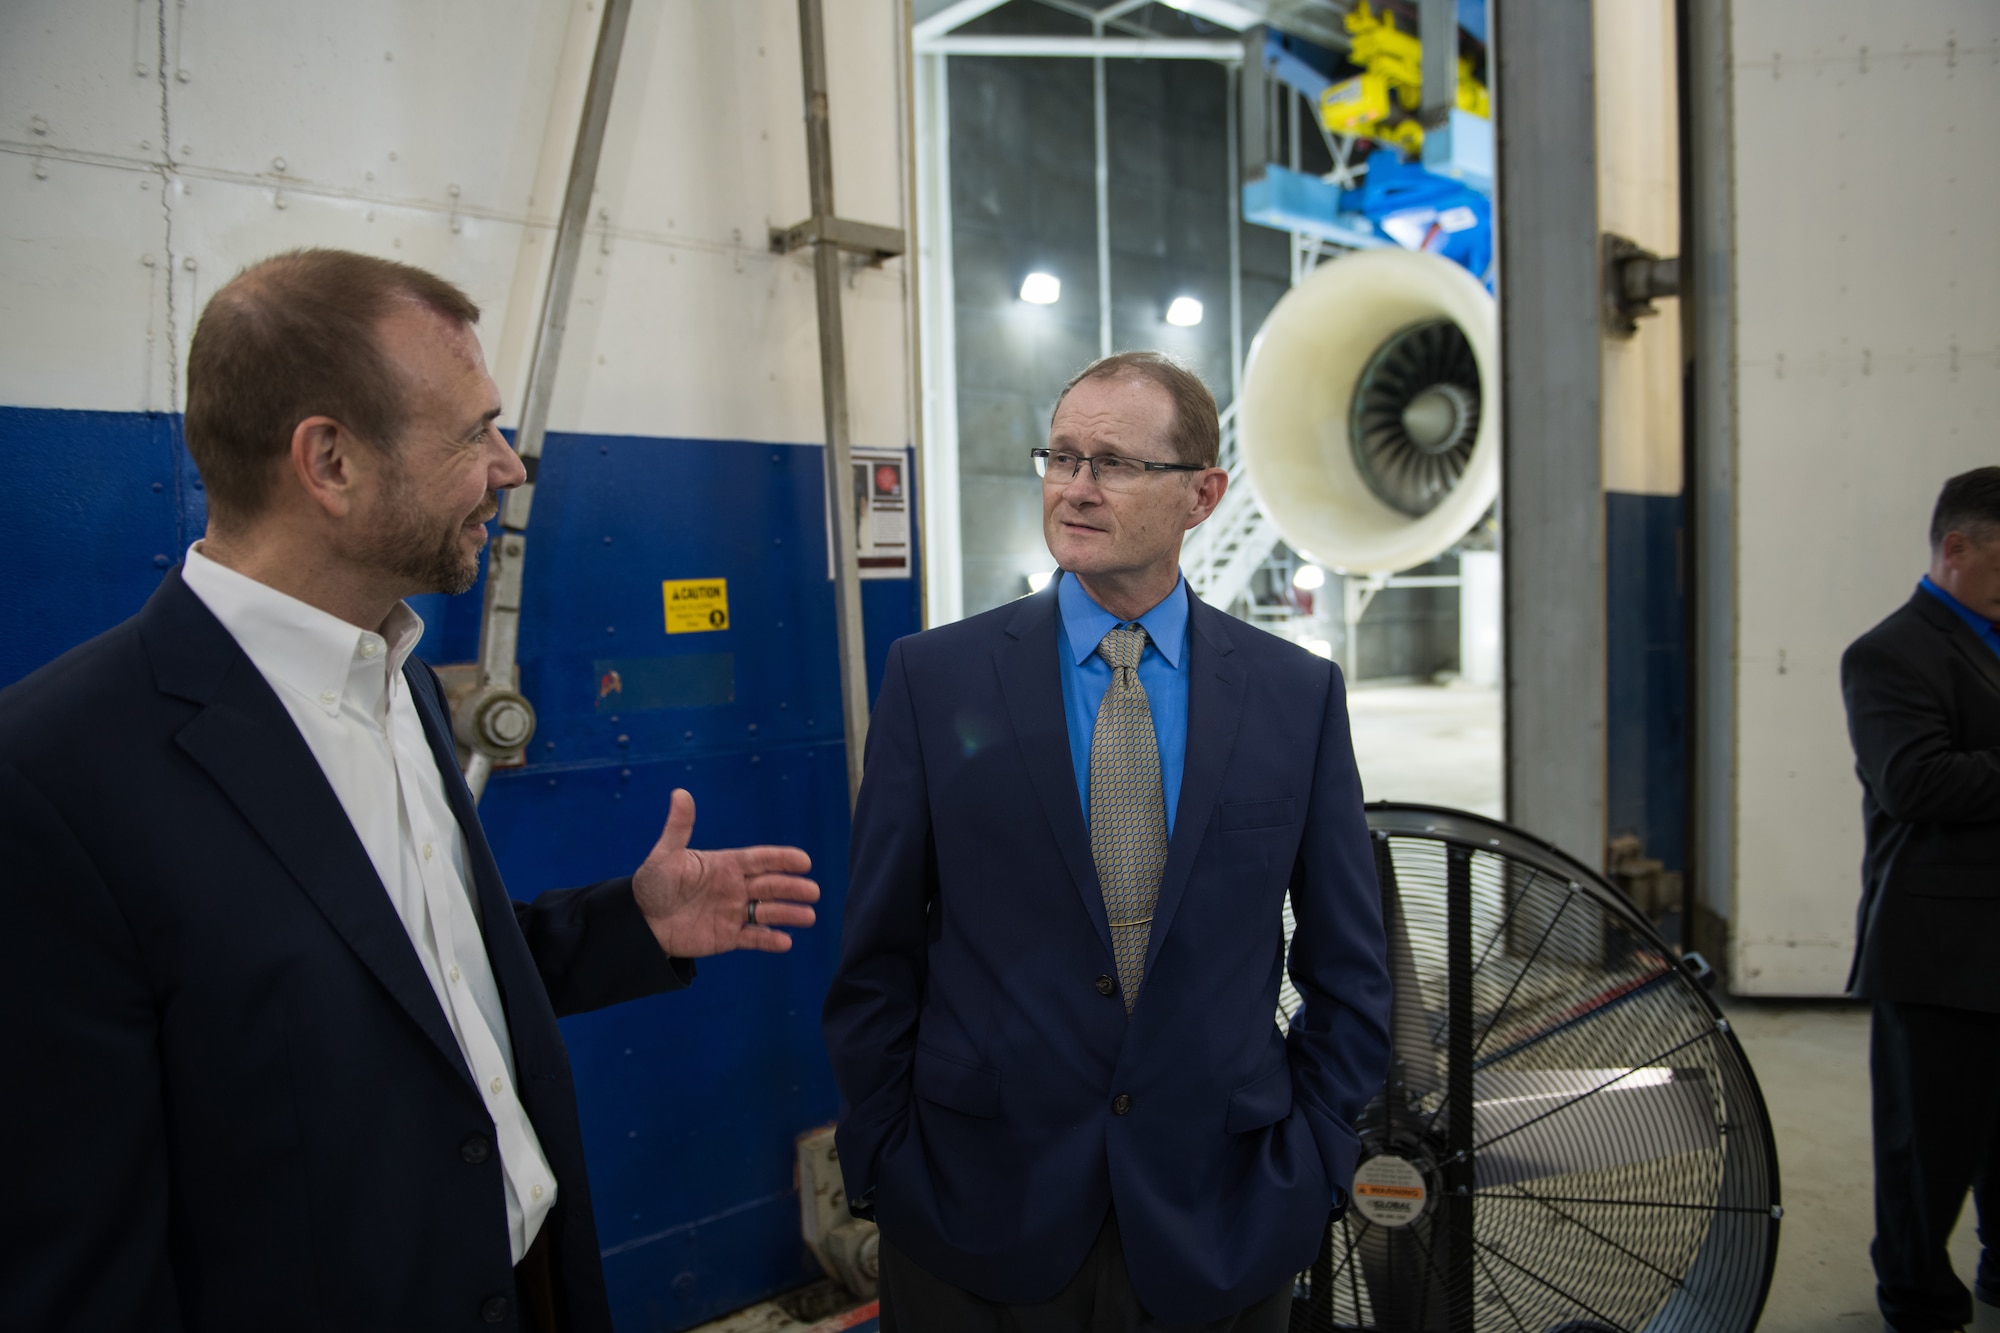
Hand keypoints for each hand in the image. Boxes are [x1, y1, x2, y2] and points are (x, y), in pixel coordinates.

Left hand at [631, 789, 817, 955]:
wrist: (640, 921)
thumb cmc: (652, 883)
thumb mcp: (666, 855)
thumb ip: (679, 827)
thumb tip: (680, 792)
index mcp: (726, 865)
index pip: (760, 859)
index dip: (782, 859)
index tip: (804, 861)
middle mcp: (735, 888)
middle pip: (771, 886)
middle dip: (792, 888)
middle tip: (812, 891)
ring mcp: (733, 912)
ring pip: (767, 912)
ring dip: (788, 914)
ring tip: (808, 916)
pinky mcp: (727, 937)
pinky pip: (752, 938)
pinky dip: (769, 941)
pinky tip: (785, 942)